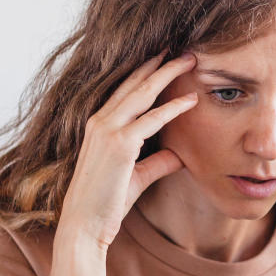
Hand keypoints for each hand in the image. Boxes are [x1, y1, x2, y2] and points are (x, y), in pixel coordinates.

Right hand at [58, 52, 197, 248]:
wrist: (84, 226)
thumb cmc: (105, 204)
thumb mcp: (136, 177)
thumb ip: (157, 163)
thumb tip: (180, 155)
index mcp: (99, 125)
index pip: (126, 90)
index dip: (147, 72)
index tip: (166, 58)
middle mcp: (100, 121)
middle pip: (135, 83)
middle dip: (160, 63)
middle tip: (184, 49)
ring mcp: (107, 131)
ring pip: (143, 93)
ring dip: (168, 74)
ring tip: (190, 59)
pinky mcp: (118, 145)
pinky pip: (152, 119)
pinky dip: (173, 108)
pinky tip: (191, 98)